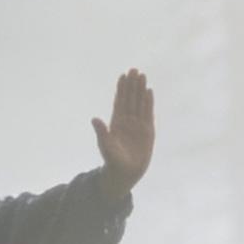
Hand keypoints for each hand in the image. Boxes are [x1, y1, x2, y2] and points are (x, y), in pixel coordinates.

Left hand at [91, 67, 154, 196]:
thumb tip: (94, 119)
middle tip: (134, 69)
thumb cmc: (113, 161)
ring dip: (141, 90)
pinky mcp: (148, 131)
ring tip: (142, 76)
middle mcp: (127, 121)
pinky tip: (149, 91)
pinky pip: (149, 114)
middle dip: (132, 85)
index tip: (123, 75)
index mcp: (116, 122)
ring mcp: (138, 125)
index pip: (120, 101)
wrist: (125, 173)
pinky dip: (149, 103)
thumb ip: (101, 133)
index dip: (121, 89)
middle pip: (130, 99)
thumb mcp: (105, 146)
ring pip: (140, 103)